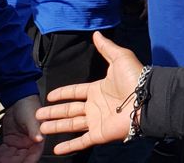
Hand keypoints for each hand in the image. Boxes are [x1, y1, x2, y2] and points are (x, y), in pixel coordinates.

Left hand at [0, 96, 42, 162]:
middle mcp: (29, 144)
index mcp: (38, 140)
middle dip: (10, 161)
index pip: (33, 156)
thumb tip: (39, 139)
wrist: (18, 98)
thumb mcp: (32, 118)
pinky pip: (4, 150)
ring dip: (2, 157)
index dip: (27, 162)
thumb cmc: (29, 106)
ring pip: (11, 156)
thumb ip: (35, 130)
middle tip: (1, 160)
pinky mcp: (10, 140)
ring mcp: (18, 143)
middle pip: (20, 158)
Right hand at [36, 32, 143, 155]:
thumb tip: (96, 34)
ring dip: (56, 127)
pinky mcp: (100, 134)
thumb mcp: (119, 58)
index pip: (75, 92)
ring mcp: (96, 121)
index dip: (62, 93)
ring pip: (71, 125)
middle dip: (53, 113)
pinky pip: (81, 142)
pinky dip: (69, 147)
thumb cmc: (135, 78)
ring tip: (41, 129)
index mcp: (98, 90)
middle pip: (69, 110)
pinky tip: (56, 149)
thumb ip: (106, 48)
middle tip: (38, 115)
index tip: (49, 96)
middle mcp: (95, 106)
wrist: (146, 98)